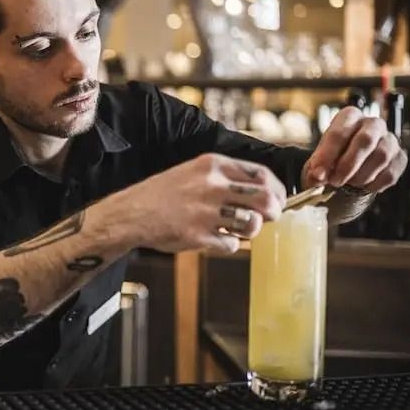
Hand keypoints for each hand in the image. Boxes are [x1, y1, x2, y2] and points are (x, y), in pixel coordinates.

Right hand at [95, 153, 285, 254]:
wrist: (131, 214)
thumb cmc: (163, 194)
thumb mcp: (194, 172)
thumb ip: (225, 178)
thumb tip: (263, 194)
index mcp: (212, 165)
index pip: (262, 175)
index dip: (278, 191)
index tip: (278, 200)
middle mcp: (212, 186)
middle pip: (265, 200)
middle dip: (273, 212)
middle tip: (267, 218)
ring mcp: (205, 212)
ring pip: (252, 224)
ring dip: (250, 231)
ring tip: (235, 229)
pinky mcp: (198, 236)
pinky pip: (230, 244)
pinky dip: (226, 244)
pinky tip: (211, 238)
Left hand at [303, 107, 406, 192]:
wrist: (351, 168)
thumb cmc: (333, 159)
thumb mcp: (319, 161)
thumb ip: (316, 168)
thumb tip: (317, 178)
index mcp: (349, 117)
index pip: (339, 133)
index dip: (326, 156)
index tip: (318, 175)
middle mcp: (372, 124)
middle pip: (365, 140)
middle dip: (348, 165)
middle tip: (335, 181)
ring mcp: (390, 140)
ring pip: (381, 157)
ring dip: (361, 176)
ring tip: (348, 183)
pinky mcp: (400, 158)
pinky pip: (390, 173)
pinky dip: (374, 184)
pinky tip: (363, 185)